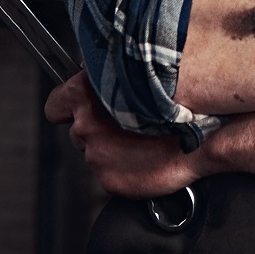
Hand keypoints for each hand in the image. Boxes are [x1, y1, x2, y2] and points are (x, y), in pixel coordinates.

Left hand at [44, 73, 211, 197]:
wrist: (199, 137)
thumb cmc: (172, 102)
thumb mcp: (136, 76)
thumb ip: (105, 76)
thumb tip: (91, 73)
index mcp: (85, 95)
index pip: (55, 105)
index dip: (67, 108)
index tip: (75, 110)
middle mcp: (85, 126)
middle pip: (77, 130)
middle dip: (95, 129)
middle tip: (123, 124)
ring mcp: (96, 156)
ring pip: (94, 153)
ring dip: (110, 149)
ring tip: (139, 141)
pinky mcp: (109, 180)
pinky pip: (109, 174)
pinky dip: (122, 169)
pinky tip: (143, 158)